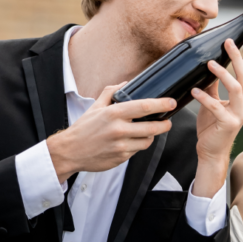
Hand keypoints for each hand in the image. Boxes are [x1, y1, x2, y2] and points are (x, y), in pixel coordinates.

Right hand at [46, 84, 174, 181]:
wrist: (71, 151)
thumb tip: (127, 83)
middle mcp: (119, 130)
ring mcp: (121, 146)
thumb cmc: (84, 128)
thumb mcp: (96, 106)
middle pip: (152, 127)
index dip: (161, 104)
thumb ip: (111, 92)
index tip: (171, 103)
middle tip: (168, 122)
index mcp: (114, 113)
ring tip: (148, 131)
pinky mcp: (121, 158)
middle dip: (165, 124)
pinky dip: (137, 145)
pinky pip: (137, 151)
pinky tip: (132, 141)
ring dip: (151, 136)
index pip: (144, 107)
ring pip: (147, 141)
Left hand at [192, 38, 242, 164]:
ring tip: (210, 64)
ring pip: (236, 88)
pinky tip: (194, 90)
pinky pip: (216, 107)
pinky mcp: (228, 124)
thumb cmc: (212, 126)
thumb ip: (213, 86)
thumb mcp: (213, 102)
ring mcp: (239, 115)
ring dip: (223, 74)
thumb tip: (209, 65)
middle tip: (228, 42)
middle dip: (237, 57)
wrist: (211, 151)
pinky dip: (205, 98)